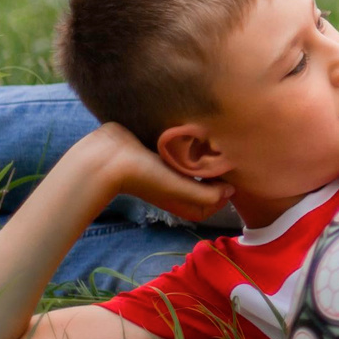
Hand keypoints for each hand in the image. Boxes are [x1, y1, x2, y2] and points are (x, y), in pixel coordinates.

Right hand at [82, 124, 235, 223]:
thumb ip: (206, 195)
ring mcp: (169, 170)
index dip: (224, 193)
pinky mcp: (161, 154)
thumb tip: (230, 190)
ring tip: (213, 143)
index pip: (213, 204)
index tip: (229, 175)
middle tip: (224, 155)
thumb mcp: (179, 189)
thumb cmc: (145, 176)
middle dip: (218, 172)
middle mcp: (177, 188)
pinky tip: (195, 134)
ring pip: (196, 167)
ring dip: (205, 157)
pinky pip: (182, 152)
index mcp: (183, 202)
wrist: (108, 157)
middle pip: (206, 184)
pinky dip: (191, 146)